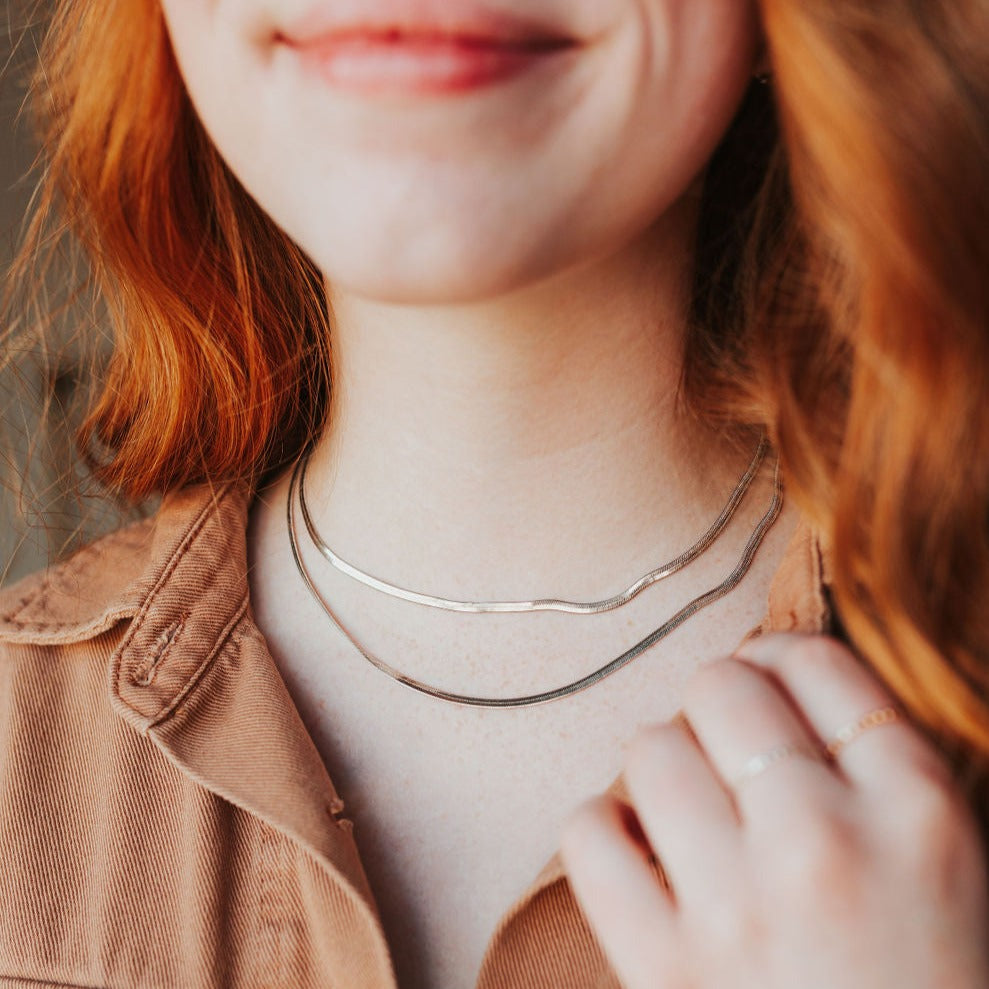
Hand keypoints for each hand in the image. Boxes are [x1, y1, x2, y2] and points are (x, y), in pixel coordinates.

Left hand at [560, 633, 988, 988]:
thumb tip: (760, 666)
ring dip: (662, 767)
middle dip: (717, 706)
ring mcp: (738, 908)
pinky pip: (589, 833)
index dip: (777, 660)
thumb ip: (869, 761)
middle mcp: (825, 845)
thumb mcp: (940, 860)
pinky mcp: (664, 968)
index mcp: (918, 812)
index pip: (814, 661)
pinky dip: (603, 832)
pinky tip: (640, 857)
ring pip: (649, 747)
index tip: (766, 684)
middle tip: (726, 752)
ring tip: (689, 811)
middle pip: (720, 686)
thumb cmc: (917, 979)